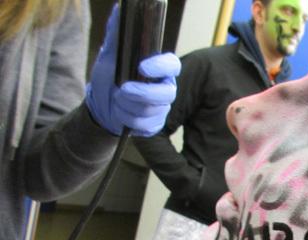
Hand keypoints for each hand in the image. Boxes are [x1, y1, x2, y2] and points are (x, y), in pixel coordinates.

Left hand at [85, 4, 180, 136]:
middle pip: (166, 93)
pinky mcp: (156, 124)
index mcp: (159, 69)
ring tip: (117, 101)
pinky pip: (148, 125)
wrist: (100, 107)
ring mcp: (163, 108)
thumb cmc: (108, 79)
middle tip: (121, 91)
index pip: (172, 64)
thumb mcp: (109, 56)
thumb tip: (119, 9)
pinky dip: (130, 120)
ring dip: (129, 107)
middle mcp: (166, 88)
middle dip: (141, 94)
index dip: (160, 66)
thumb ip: (116, 35)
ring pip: (153, 110)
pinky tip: (122, 115)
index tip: (142, 67)